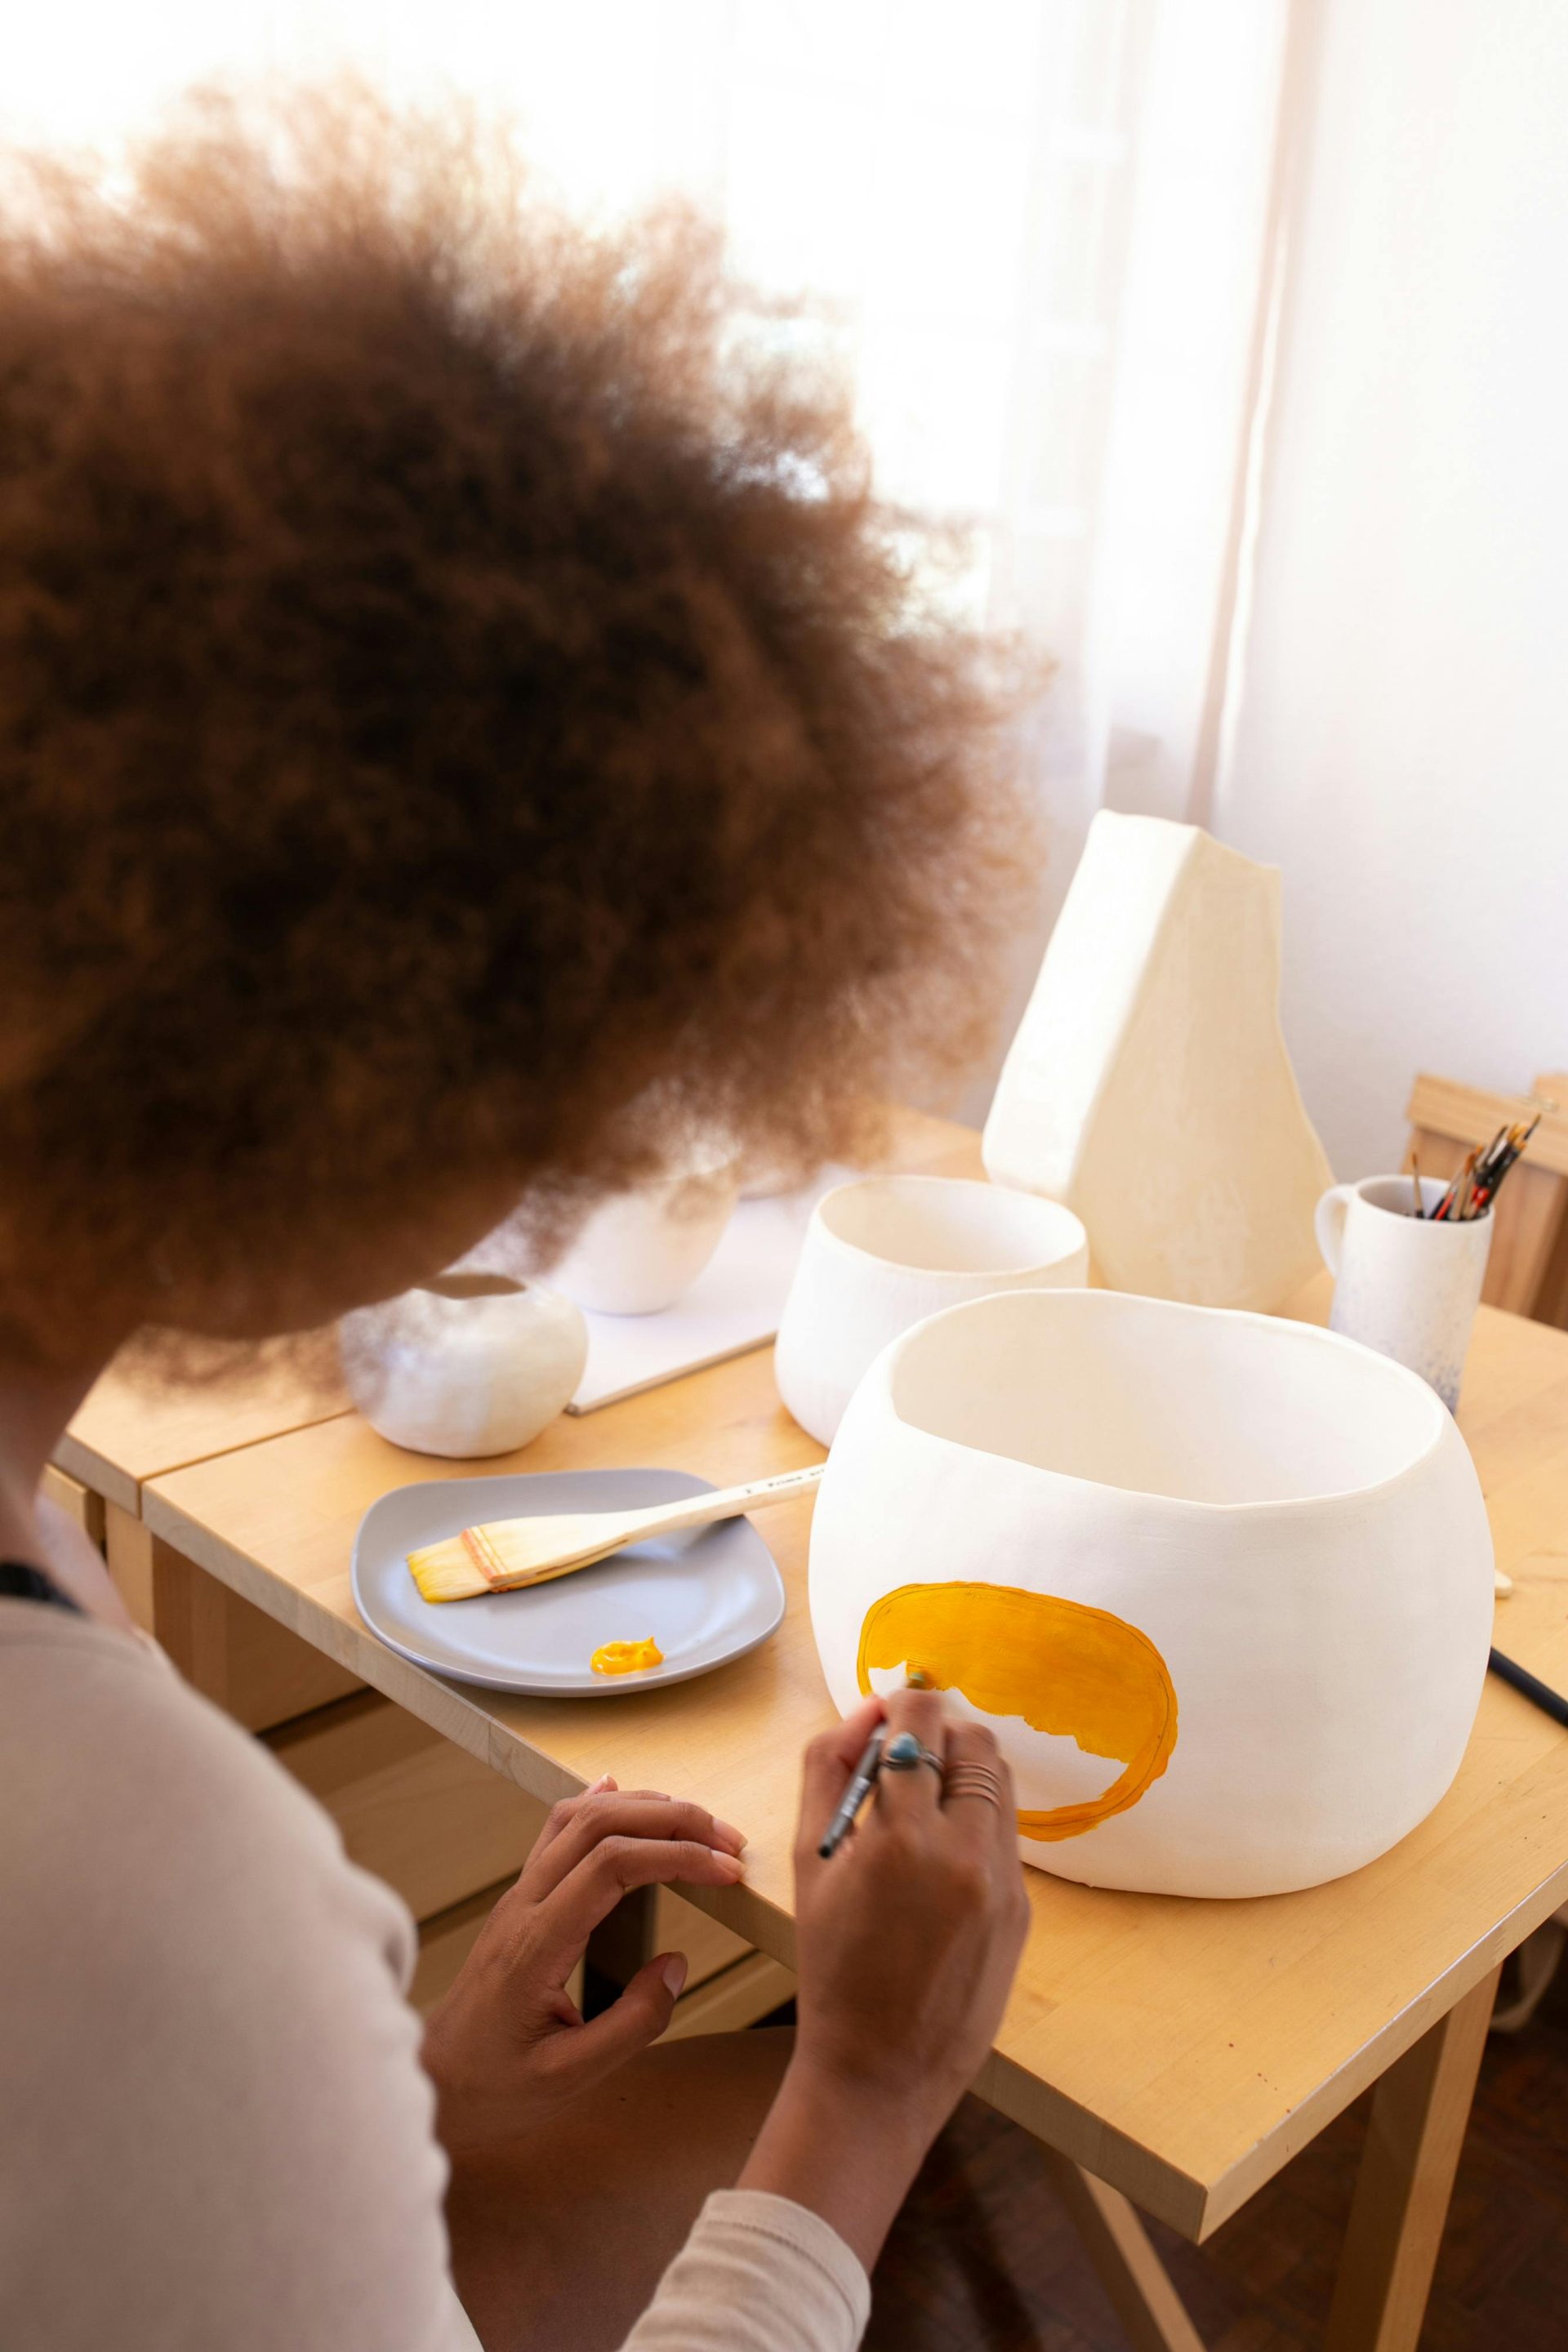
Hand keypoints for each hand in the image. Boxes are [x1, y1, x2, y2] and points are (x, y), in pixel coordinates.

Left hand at [422, 1776, 745, 2160]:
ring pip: (578, 1817)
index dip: (676, 1856)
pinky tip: (619, 1790)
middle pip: (599, 1824)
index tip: (726, 1871)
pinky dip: (597, 1803)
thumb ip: (632, 2025)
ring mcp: (518, 1896)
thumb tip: (677, 1965)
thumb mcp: (570, 2078)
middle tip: (729, 1842)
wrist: (432, 2083)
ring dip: (643, 1808)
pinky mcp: (520, 1900)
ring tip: (697, 1825)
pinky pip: (556, 1831)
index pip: (612, 1865)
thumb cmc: (494, 2087)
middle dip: (672, 1819)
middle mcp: (524, 1905)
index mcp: (536, 1944)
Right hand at [740, 1688, 1027, 2267]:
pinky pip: (1006, 1833)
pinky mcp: (1022, 1908)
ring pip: (1000, 1783)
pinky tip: (941, 1848)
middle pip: (975, 1742)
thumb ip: (829, 1772)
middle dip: (942, 1731)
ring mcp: (1003, 1883)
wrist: (881, 2069)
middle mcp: (964, 1853)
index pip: (920, 1726)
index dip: (903, 1704)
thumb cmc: (831, 1967)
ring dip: (965, 1768)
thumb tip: (864, 1712)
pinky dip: (978, 1817)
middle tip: (906, 1750)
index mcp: (901, 1840)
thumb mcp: (809, 1863)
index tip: (888, 1710)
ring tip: (923, 1797)